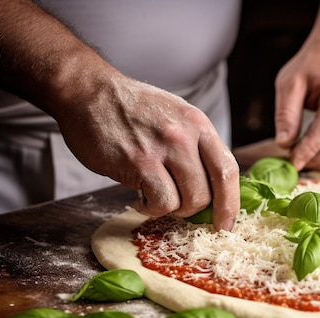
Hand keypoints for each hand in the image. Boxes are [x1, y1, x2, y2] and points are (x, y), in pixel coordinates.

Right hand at [55, 75, 238, 229]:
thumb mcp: (176, 117)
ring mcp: (163, 149)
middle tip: (180, 209)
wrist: (88, 92)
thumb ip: (196, 147)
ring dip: (173, 209)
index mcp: (199, 125)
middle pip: (211, 192)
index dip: (231, 203)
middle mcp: (186, 136)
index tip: (226, 223)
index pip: (229, 169)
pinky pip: (161, 202)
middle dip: (197, 210)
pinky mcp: (138, 163)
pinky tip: (140, 199)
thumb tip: (212, 187)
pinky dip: (152, 209)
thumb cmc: (132, 110)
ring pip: (188, 201)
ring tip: (154, 197)